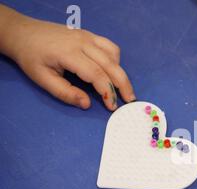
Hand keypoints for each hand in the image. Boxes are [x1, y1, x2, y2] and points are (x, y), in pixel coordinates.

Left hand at [0, 5, 134, 110]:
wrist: (24, 33)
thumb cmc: (32, 57)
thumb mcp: (42, 79)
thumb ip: (65, 93)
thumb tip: (86, 103)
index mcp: (69, 53)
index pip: (97, 74)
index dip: (107, 92)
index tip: (112, 106)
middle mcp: (83, 42)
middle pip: (111, 64)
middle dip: (123, 84)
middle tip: (130, 100)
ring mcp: (88, 36)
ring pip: (114, 54)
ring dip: (120, 72)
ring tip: (121, 88)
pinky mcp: (89, 35)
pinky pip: (110, 47)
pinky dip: (115, 61)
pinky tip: (112, 71)